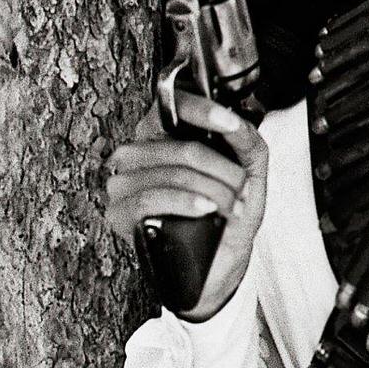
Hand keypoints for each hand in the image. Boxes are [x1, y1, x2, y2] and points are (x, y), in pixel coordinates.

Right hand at [102, 91, 268, 319]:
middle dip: (224, 172)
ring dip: (214, 193)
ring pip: (173, 174)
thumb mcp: (249, 173)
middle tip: (241, 191)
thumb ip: (246, 142)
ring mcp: (123, 182)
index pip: (171, 104)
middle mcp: (137, 152)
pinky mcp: (118, 212)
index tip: (230, 124)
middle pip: (183, 147)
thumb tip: (235, 123)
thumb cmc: (228, 215)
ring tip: (230, 208)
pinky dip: (186, 203)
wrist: (219, 263)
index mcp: (163, 135)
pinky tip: (205, 210)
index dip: (202, 111)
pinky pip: (152, 197)